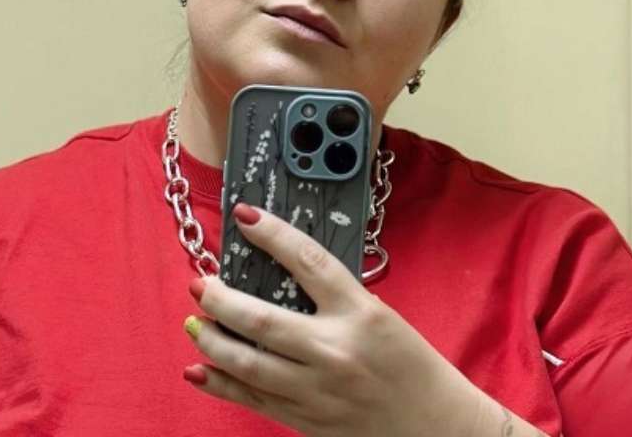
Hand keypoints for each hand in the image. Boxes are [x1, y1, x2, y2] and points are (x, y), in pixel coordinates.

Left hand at [180, 202, 477, 436]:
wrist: (437, 427)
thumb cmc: (412, 367)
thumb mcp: (381, 317)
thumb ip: (336, 300)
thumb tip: (280, 276)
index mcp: (361, 314)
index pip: (309, 262)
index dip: (273, 235)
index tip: (245, 216)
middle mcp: (335, 351)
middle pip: (261, 319)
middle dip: (220, 299)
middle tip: (200, 283)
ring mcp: (318, 390)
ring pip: (247, 363)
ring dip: (211, 340)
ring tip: (194, 322)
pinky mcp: (307, 420)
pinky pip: (253, 399)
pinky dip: (219, 383)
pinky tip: (197, 369)